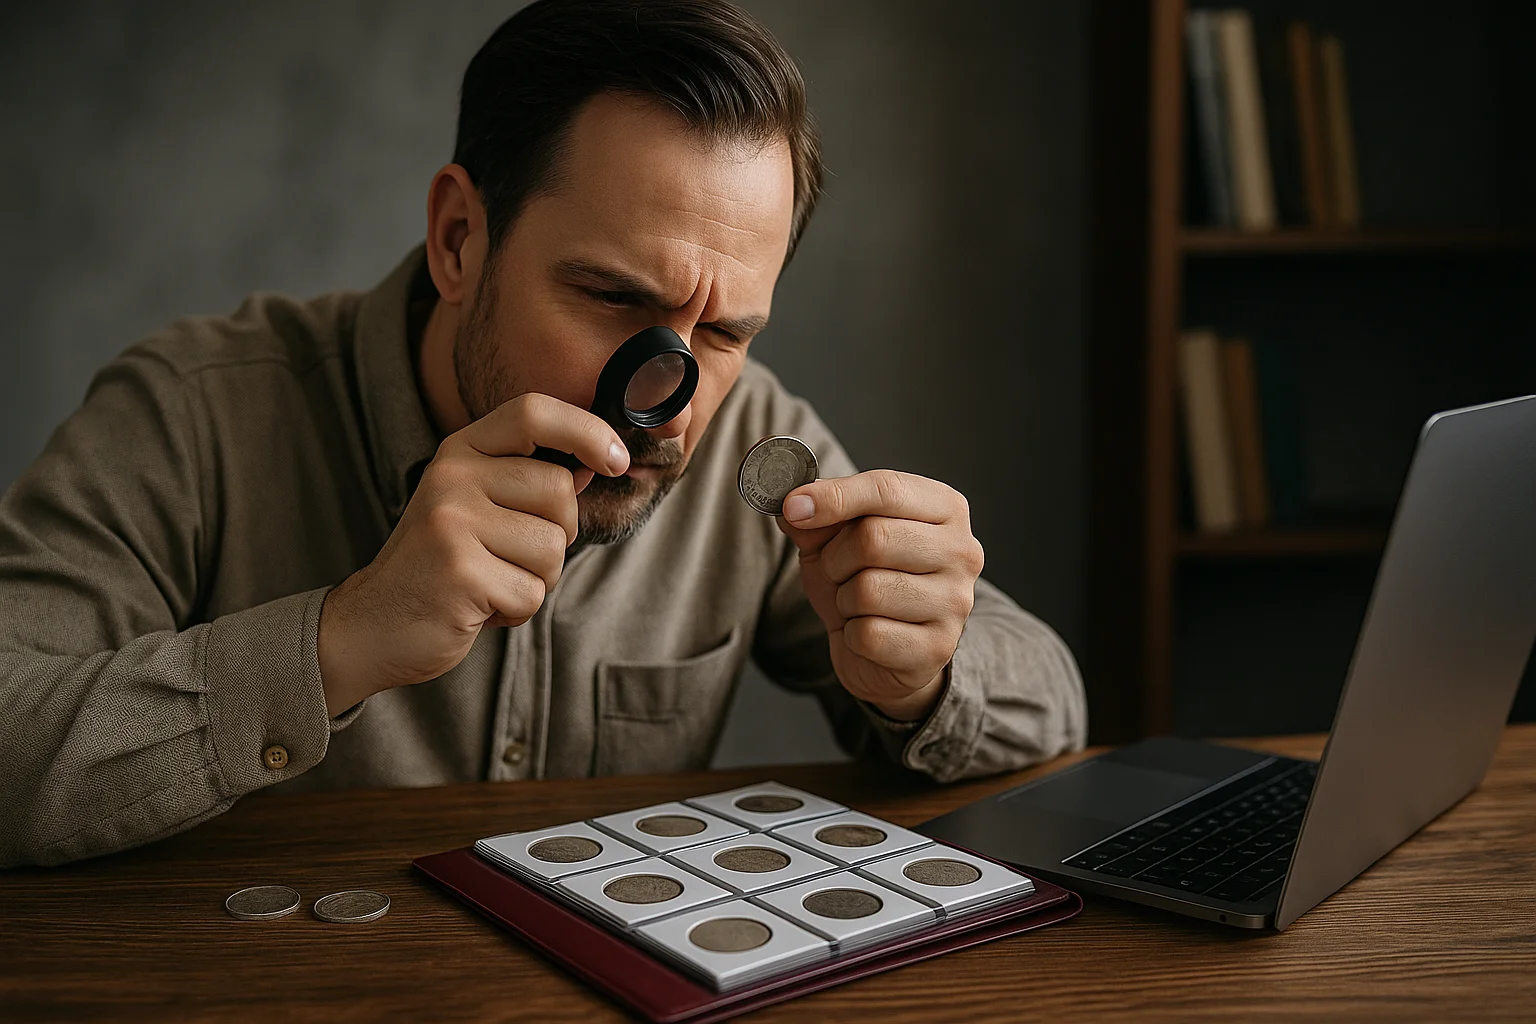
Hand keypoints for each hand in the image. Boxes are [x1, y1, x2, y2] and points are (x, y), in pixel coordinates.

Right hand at [317, 393, 630, 715]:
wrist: (373, 625)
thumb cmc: (441, 566)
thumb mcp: (477, 507)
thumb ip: (529, 483)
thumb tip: (598, 464)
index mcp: (459, 452)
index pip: (533, 412)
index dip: (587, 430)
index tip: (616, 460)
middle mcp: (452, 476)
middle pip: (559, 491)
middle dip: (557, 534)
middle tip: (512, 556)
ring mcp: (452, 523)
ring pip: (553, 548)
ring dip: (536, 579)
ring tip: (491, 582)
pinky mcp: (459, 572)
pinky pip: (532, 592)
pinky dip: (517, 611)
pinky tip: (480, 607)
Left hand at [777, 469, 983, 720]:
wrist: (886, 654)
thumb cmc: (866, 582)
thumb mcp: (836, 540)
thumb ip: (817, 517)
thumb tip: (792, 503)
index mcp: (945, 508)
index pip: (886, 489)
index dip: (834, 496)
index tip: (793, 506)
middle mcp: (962, 550)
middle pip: (874, 538)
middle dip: (836, 557)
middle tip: (837, 570)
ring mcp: (955, 602)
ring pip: (868, 589)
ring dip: (844, 599)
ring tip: (857, 604)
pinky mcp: (937, 648)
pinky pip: (869, 634)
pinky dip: (853, 636)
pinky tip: (869, 633)